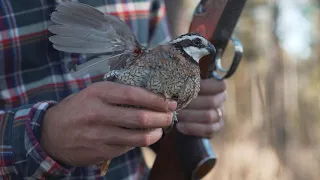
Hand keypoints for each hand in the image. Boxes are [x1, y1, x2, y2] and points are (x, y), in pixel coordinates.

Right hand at [40, 81, 175, 165]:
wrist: (52, 134)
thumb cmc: (78, 109)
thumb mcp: (93, 93)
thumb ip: (118, 93)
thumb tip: (150, 96)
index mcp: (98, 93)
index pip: (133, 95)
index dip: (155, 99)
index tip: (169, 101)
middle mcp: (99, 113)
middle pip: (139, 117)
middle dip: (161, 117)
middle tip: (170, 116)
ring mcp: (100, 135)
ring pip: (137, 136)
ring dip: (155, 133)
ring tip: (161, 129)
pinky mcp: (101, 151)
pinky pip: (128, 147)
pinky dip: (139, 142)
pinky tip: (143, 137)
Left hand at [176, 78, 226, 137]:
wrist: (184, 112)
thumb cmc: (184, 93)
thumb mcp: (185, 84)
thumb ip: (186, 80)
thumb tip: (179, 75)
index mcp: (217, 87)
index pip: (219, 85)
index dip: (205, 86)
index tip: (189, 87)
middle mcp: (221, 100)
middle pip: (211, 102)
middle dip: (192, 104)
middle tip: (176, 105)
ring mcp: (220, 115)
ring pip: (209, 116)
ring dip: (190, 116)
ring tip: (177, 115)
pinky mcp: (216, 128)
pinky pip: (208, 130)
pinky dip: (192, 128)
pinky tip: (179, 126)